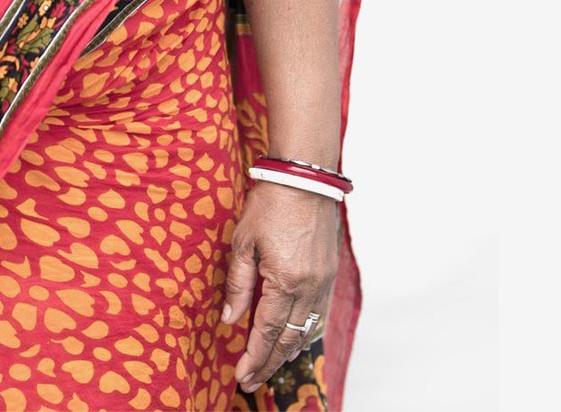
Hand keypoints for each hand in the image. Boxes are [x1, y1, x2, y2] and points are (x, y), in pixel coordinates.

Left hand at [221, 182, 338, 393]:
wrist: (305, 180)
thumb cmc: (269, 205)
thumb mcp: (243, 242)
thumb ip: (238, 284)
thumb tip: (231, 319)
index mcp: (286, 281)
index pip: (267, 332)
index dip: (254, 358)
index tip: (242, 377)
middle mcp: (309, 288)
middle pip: (289, 339)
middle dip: (269, 363)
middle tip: (251, 381)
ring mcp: (323, 283)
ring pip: (308, 331)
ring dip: (289, 352)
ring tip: (270, 365)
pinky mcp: (329, 275)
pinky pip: (319, 315)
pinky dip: (306, 333)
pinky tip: (295, 339)